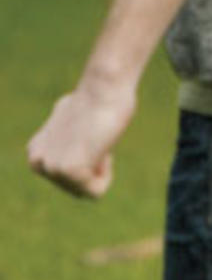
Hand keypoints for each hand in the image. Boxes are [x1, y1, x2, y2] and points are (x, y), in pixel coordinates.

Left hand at [26, 75, 136, 199]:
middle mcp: (38, 162)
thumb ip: (65, 134)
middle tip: (95, 136)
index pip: (69, 177)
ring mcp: (51, 168)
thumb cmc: (97, 99)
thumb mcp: (71, 118)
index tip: (90, 132)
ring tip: (97, 140)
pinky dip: (106, 174)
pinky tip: (101, 147)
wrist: (104, 88)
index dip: (89, 158)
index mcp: (36, 152)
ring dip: (100, 169)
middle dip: (94, 167)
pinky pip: (95, 192)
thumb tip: (75, 134)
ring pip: (86, 190)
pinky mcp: (68, 170)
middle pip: (76, 188)